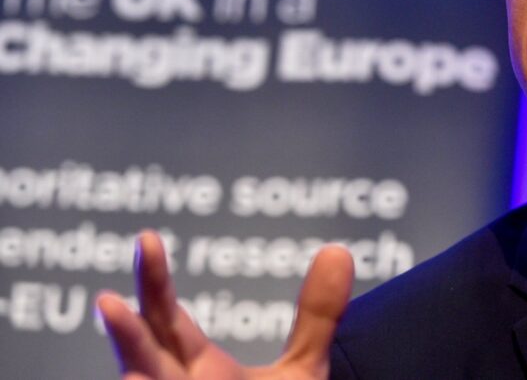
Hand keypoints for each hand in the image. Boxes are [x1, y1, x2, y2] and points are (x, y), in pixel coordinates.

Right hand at [97, 230, 352, 379]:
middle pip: (143, 356)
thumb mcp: (301, 368)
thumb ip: (316, 314)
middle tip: (108, 299)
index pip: (166, 319)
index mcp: (196, 369)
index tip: (147, 239)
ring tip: (128, 370)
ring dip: (133, 379)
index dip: (154, 282)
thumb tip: (339, 249)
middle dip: (126, 331)